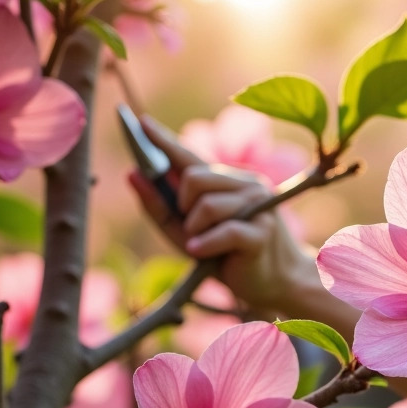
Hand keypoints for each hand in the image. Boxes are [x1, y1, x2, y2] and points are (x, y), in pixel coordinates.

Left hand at [129, 115, 315, 310]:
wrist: (274, 285)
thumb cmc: (227, 257)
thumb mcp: (186, 232)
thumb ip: (159, 205)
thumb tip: (132, 174)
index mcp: (228, 180)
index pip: (190, 155)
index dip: (164, 140)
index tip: (140, 122)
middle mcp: (246, 185)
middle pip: (194, 177)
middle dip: (182, 204)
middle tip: (192, 228)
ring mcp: (258, 205)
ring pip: (207, 204)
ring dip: (195, 229)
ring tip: (204, 245)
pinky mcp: (262, 231)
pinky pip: (224, 231)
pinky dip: (205, 245)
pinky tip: (200, 252)